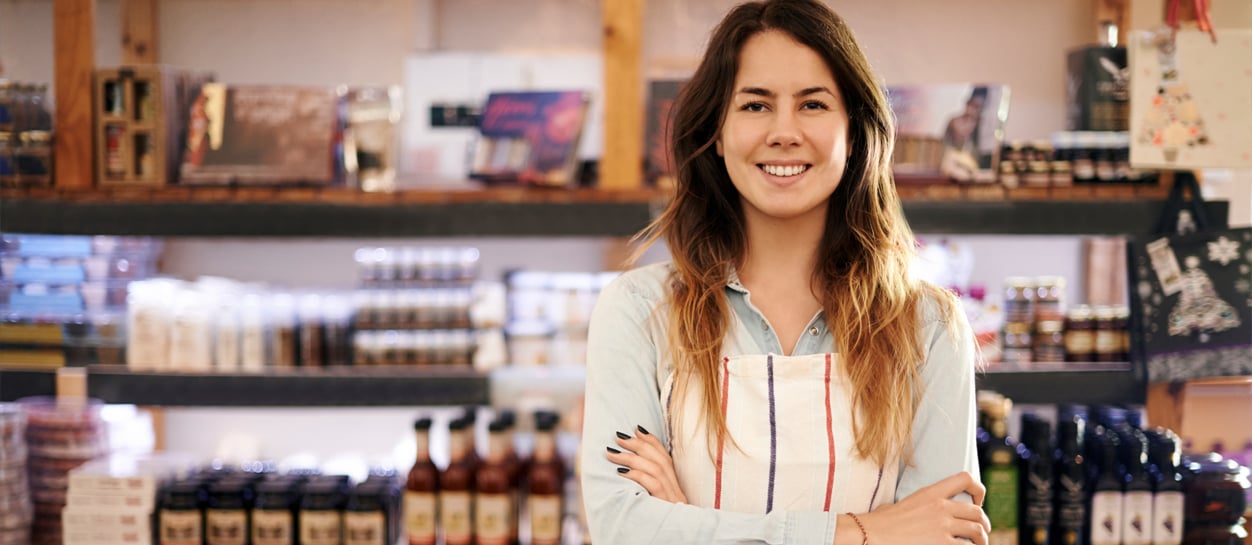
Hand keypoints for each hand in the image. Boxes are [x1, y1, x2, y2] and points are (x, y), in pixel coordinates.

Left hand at [604, 425, 687, 503]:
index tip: (637, 429)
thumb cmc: (658, 529)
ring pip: (655, 469)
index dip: (652, 441)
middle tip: (619, 438)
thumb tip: (627, 471)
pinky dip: (637, 475)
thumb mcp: (654, 504)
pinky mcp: (666, 505)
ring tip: (612, 453)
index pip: (665, 457)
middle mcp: (676, 490)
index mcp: (675, 487)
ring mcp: (673, 498)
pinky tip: (621, 472)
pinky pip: (653, 484)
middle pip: (660, 459)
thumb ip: (648, 489)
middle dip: (638, 445)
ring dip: (631, 458)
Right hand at [855, 471, 988, 544]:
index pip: (964, 479)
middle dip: (984, 524)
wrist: (872, 534)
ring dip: (982, 541)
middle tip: (982, 533)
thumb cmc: (879, 523)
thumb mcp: (898, 504)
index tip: (978, 502)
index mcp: (930, 493)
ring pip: (978, 531)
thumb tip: (908, 512)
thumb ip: (913, 506)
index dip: (978, 490)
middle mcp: (941, 508)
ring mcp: (943, 527)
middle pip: (977, 512)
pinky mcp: (944, 544)